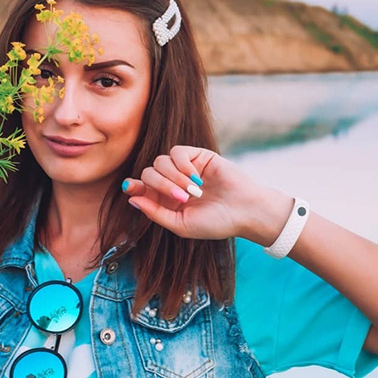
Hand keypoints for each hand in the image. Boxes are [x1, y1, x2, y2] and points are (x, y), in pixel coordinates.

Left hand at [121, 145, 292, 242]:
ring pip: (161, 161)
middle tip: (182, 198)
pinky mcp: (199, 156)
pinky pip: (177, 152)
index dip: (134, 186)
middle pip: (149, 173)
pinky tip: (196, 178)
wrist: (246, 211)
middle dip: (161, 186)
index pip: (141, 188)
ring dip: (174, 178)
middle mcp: (173, 183)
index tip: (131, 188)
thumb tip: (132, 199)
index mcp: (166, 201)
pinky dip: (182, 164)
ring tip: (194, 192)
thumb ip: (156, 213)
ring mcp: (185, 169)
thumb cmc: (216, 223)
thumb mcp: (181, 225)